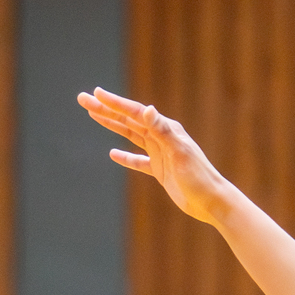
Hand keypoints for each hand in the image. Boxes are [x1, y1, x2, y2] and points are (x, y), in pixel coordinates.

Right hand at [76, 88, 232, 222]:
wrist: (211, 201)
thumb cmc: (198, 176)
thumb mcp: (178, 151)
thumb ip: (161, 130)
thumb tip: (145, 109)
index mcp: (165, 128)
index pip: (134, 112)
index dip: (113, 103)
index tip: (95, 93)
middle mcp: (161, 136)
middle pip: (128, 120)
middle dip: (105, 110)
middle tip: (83, 100)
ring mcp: (160, 153)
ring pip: (130, 136)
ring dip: (112, 126)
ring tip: (93, 116)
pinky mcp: (160, 170)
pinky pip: (138, 161)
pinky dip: (126, 157)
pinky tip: (113, 154)